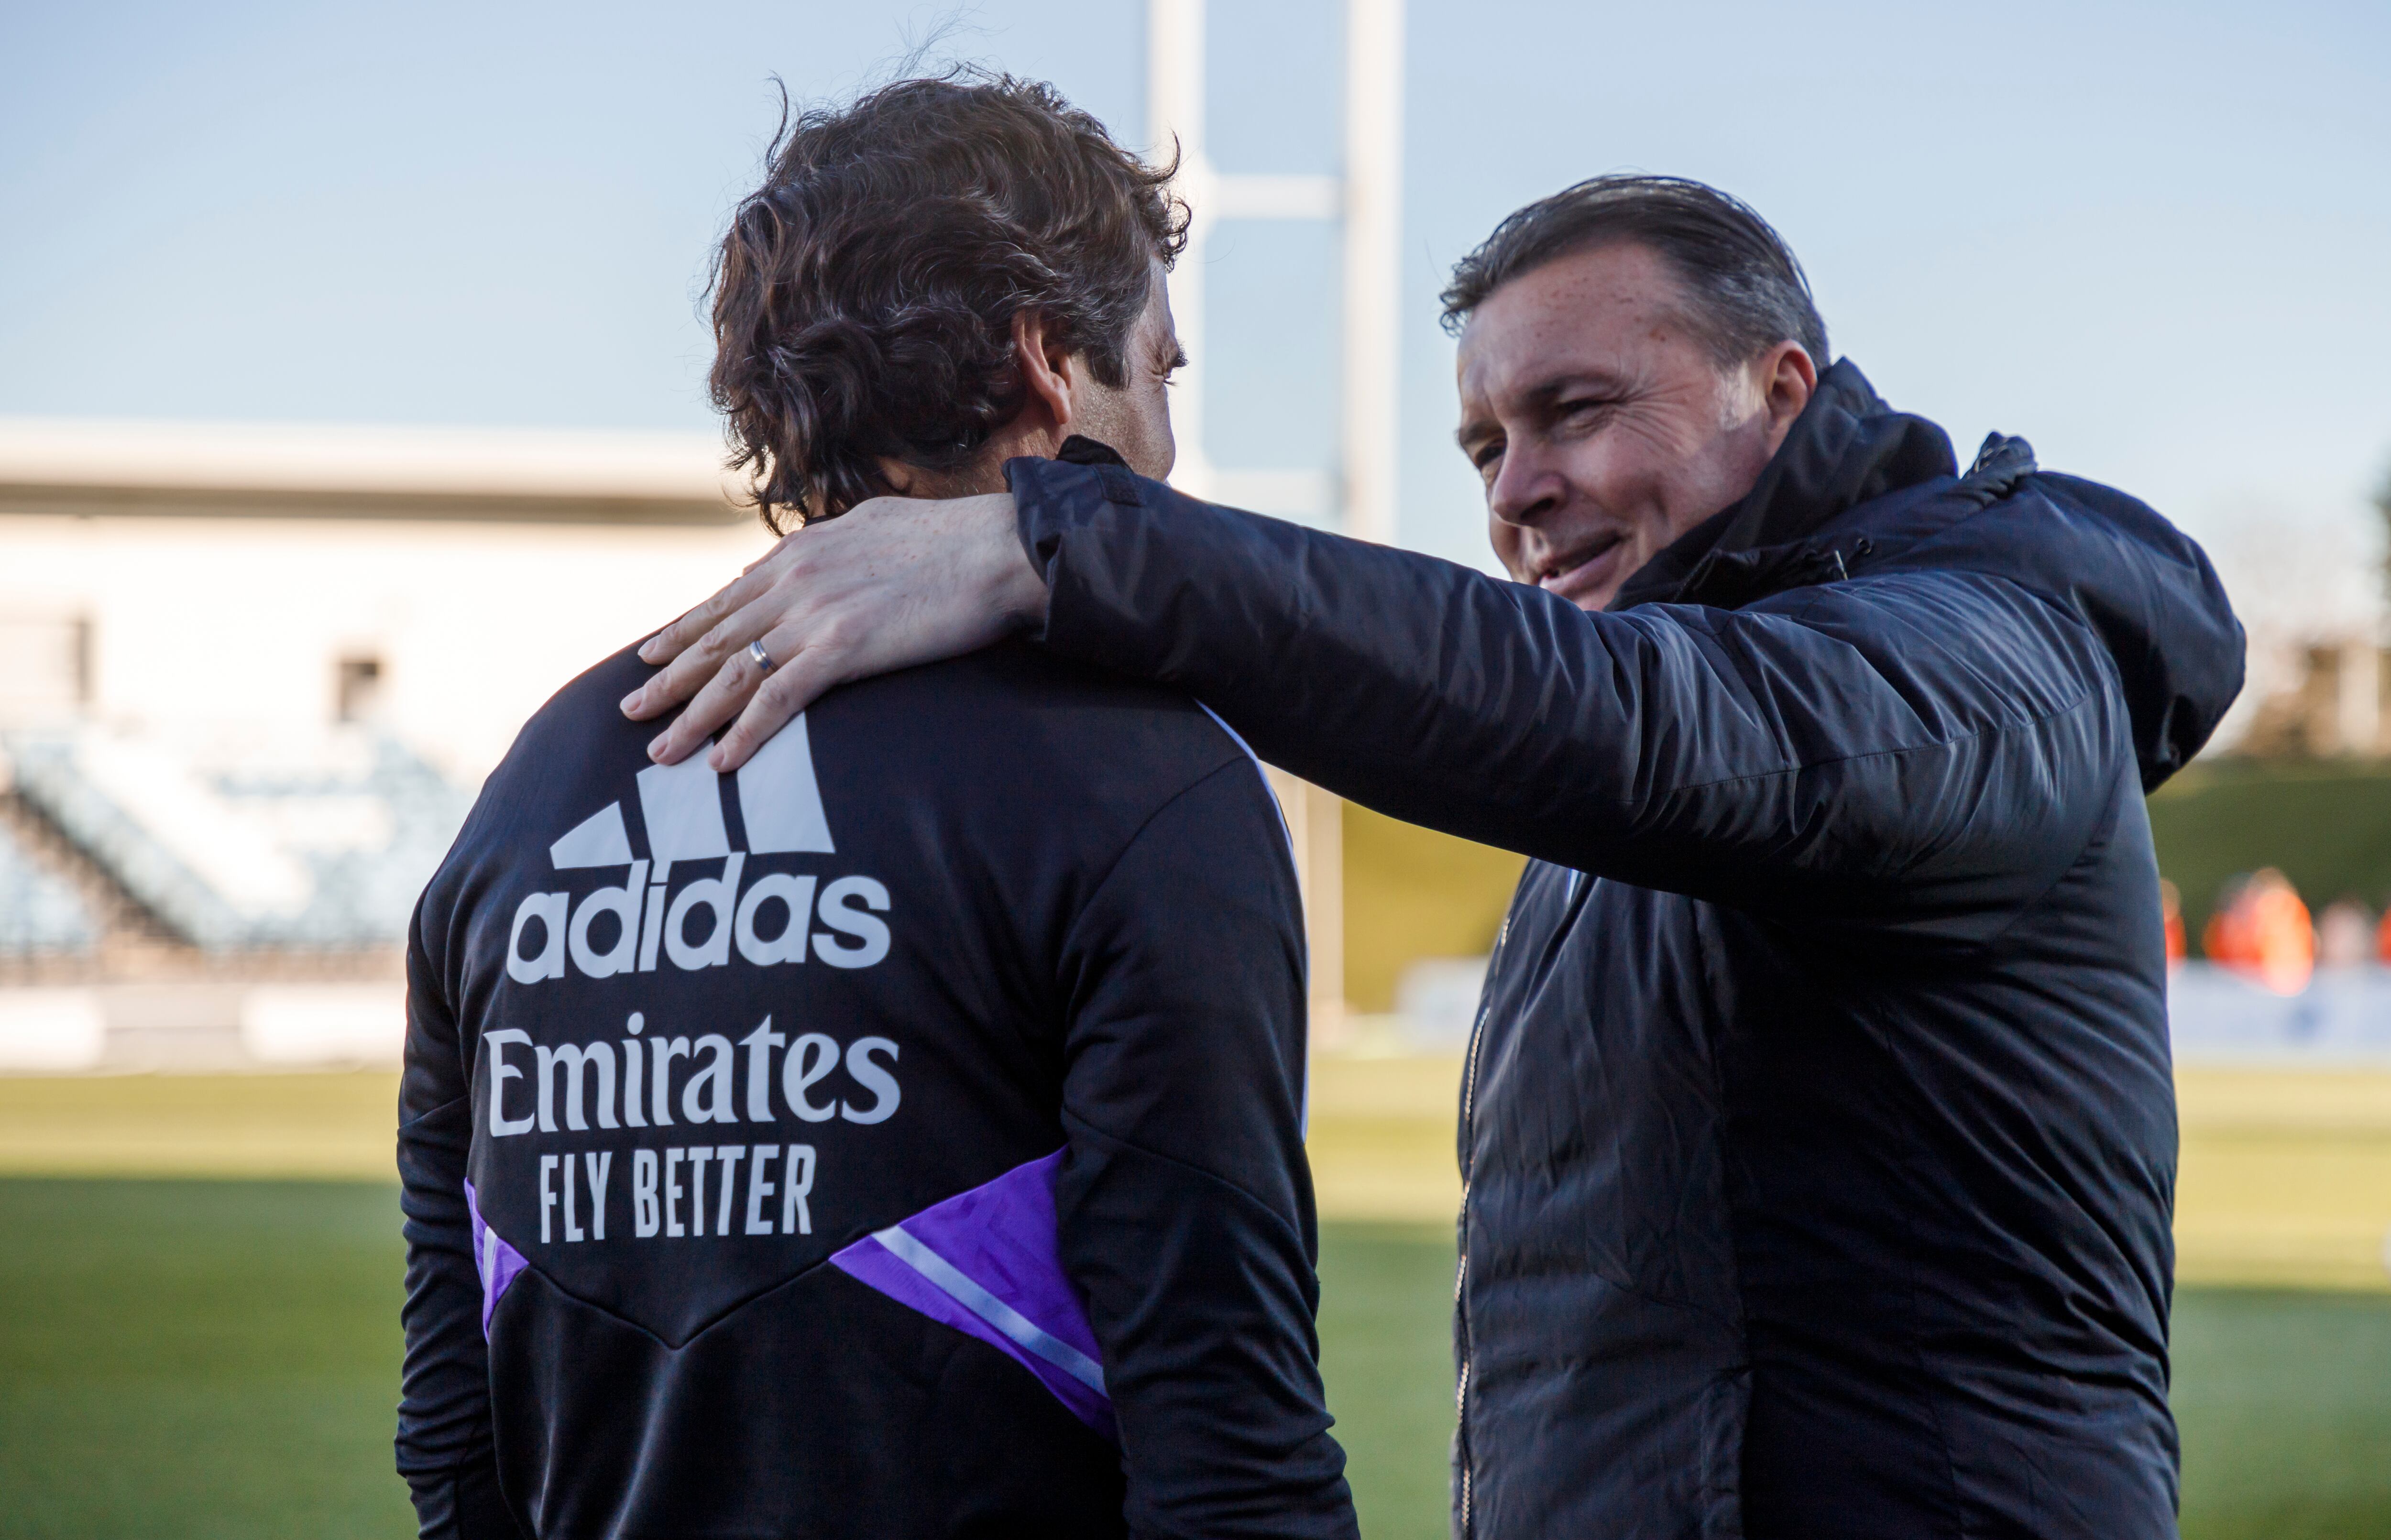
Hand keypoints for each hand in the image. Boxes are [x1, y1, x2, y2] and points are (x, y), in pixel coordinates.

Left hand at [621, 491, 1047, 769]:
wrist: (1001, 548)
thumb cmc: (956, 540)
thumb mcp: (874, 525)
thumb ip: (825, 547)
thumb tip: (785, 564)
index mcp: (805, 552)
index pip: (729, 598)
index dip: (686, 630)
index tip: (653, 656)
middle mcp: (796, 579)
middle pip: (715, 636)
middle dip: (668, 677)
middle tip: (629, 708)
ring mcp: (815, 614)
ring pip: (732, 672)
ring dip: (691, 716)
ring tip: (659, 752)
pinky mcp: (842, 648)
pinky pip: (778, 698)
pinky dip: (745, 732)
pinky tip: (721, 762)